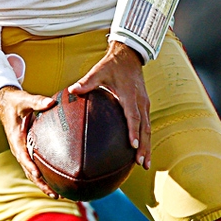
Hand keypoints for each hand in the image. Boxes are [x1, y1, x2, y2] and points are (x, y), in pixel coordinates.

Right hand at [0, 86, 58, 197]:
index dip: (30, 166)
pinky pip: (34, 167)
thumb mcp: (24, 100)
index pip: (23, 156)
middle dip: (41, 183)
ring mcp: (22, 152)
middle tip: (56, 194)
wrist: (6, 103)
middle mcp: (18, 149)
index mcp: (16, 139)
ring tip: (59, 195)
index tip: (39, 175)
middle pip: (29, 171)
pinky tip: (56, 182)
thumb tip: (51, 102)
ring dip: (43, 184)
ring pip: (32, 173)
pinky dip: (44, 177)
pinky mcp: (27, 151)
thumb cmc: (15, 102)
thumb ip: (37, 102)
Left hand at [69, 41, 151, 168]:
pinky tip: (142, 150)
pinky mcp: (144, 105)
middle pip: (144, 128)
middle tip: (141, 163)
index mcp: (129, 95)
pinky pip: (147, 124)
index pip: (133, 116)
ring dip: (147, 146)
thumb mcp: (98, 71)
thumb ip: (87, 82)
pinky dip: (146, 138)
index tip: (133, 146)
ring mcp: (144, 104)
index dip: (133, 131)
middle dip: (144, 146)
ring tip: (144, 164)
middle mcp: (140, 101)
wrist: (129, 56)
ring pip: (148, 129)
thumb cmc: (112, 65)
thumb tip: (72, 90)